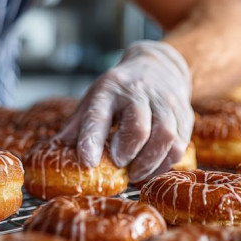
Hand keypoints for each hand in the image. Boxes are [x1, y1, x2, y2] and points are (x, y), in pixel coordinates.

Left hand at [57, 40, 191, 182]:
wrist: (158, 66)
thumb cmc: (120, 91)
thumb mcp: (94, 100)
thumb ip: (78, 127)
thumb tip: (56, 153)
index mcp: (110, 89)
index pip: (99, 114)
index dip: (91, 140)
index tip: (86, 162)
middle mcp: (139, 92)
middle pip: (138, 126)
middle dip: (127, 152)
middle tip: (119, 165)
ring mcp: (165, 103)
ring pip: (165, 137)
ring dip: (149, 163)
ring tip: (135, 173)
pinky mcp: (184, 115)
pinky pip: (180, 145)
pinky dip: (165, 163)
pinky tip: (152, 168)